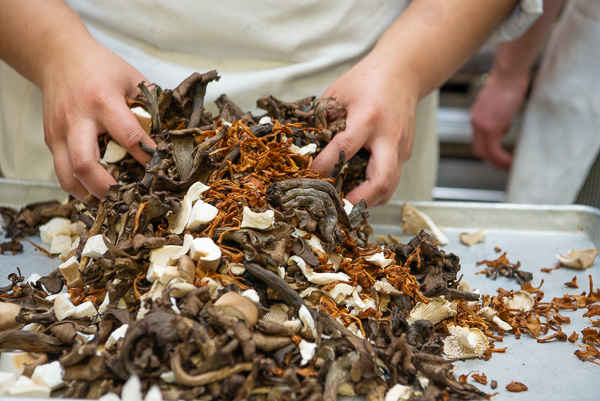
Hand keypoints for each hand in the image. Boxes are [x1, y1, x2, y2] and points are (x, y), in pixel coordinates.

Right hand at [40, 37, 154, 200]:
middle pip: (85, 164)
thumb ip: (150, 105)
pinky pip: (61, 170)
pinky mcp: (50, 140)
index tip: (159, 167)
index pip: (128, 136)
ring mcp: (59, 131)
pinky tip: (95, 190)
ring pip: (66, 175)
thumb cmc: (99, 66)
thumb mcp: (130, 77)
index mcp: (101, 100)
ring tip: (109, 203)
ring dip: (88, 194)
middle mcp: (77, 118)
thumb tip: (170, 134)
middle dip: (107, 188)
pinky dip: (78, 185)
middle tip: (126, 198)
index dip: (146, 156)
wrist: (58, 55)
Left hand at [311, 51, 417, 207]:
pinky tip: (357, 190)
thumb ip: (323, 120)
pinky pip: (391, 179)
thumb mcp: (338, 93)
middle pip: (381, 179)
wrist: (404, 72)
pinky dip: (374, 190)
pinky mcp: (406, 154)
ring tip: (345, 205)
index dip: (326, 167)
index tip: (309, 178)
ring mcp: (402, 147)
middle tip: (338, 208)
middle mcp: (389, 136)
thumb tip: (304, 148)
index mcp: (368, 117)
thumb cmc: (367, 80)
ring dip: (368, 200)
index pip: (345, 148)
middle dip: (359, 200)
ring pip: (390, 186)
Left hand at [470, 72, 528, 169]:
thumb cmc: (509, 81)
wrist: (508, 72)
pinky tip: (512, 162)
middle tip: (505, 165)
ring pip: (484, 153)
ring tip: (510, 167)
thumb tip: (504, 129)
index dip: (488, 151)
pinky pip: (494, 151)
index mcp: (477, 116)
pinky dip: (501, 160)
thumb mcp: (502, 103)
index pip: (478, 140)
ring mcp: (481, 125)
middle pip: (478, 150)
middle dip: (491, 160)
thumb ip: (500, 117)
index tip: (500, 156)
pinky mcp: (490, 127)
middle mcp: (475, 122)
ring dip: (497, 163)